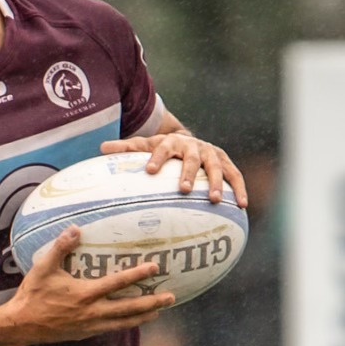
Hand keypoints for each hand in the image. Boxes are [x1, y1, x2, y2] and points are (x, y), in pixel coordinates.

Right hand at [0, 227, 173, 345]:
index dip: (137, 275)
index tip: (155, 268)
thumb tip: (76, 228)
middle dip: (152, 303)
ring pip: (124, 323)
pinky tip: (134, 321)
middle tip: (171, 297)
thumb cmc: (32, 294)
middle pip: (129, 308)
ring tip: (159, 312)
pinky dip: (126, 324)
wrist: (21, 325)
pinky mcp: (86, 334)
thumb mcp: (44, 268)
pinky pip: (112, 329)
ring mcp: (90, 326)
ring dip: (143, 316)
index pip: (117, 283)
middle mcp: (92, 312)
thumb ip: (61, 247)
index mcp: (85, 294)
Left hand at [100, 131, 247, 206]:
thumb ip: (126, 148)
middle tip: (184, 189)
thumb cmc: (162, 149)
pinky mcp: (225, 161)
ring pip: (217, 167)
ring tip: (215, 200)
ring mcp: (211, 153)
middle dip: (190, 173)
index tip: (149, 170)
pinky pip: (236, 175)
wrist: (187, 139)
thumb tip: (101, 147)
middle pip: (192, 158)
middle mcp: (194, 145)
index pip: (163, 148)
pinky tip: (243, 205)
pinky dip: (240, 189)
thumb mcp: (145, 145)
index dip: (157, 158)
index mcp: (172, 142)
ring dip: (217, 183)